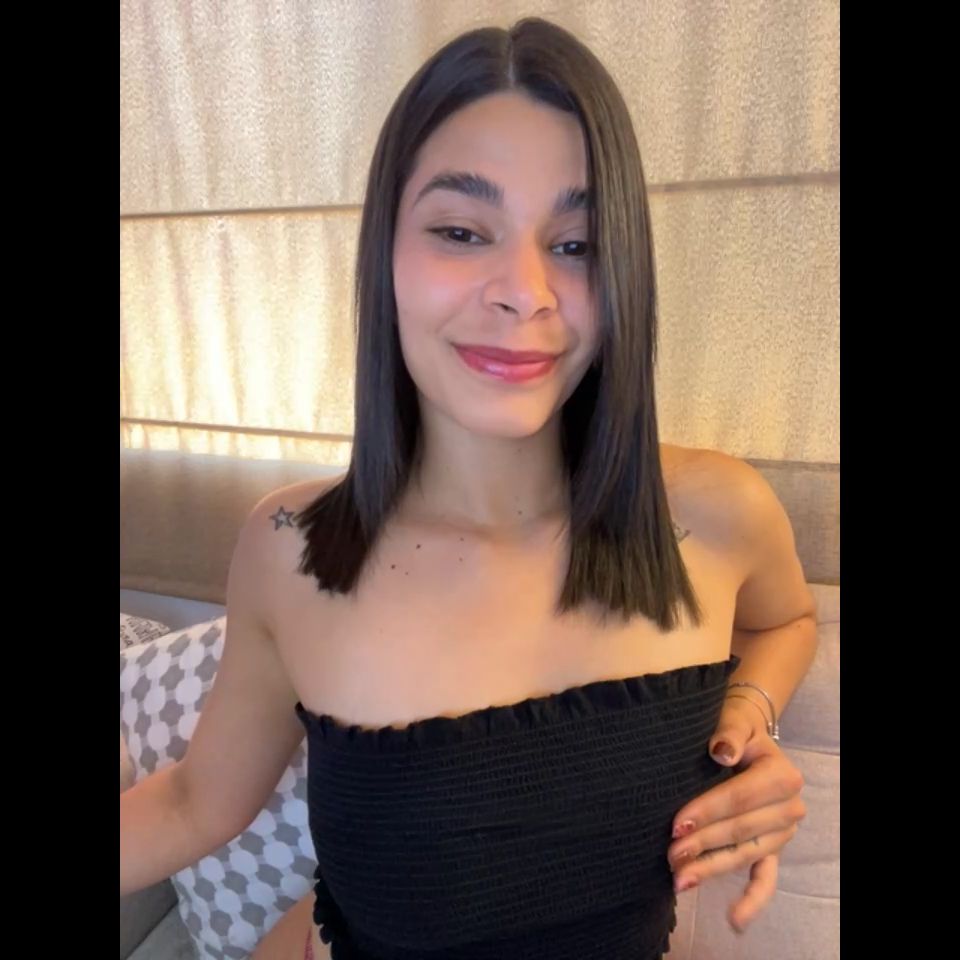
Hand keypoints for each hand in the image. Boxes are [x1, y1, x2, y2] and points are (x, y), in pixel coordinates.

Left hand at [666, 697, 806, 932]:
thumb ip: (729, 732)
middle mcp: (789, 808)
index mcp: (782, 775)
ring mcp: (782, 833)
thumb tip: (721, 750)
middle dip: (703, 844)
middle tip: (669, 855)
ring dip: (712, 869)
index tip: (676, 824)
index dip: (707, 812)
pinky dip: (752, 901)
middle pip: (739, 831)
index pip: (739, 798)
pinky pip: (766, 878)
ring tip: (680, 880)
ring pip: (744, 855)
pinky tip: (733, 920)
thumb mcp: (735, 720)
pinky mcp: (773, 848)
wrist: (748, 734)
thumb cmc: (736, 727)